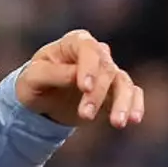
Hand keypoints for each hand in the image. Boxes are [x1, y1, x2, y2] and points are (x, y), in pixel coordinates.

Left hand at [16, 29, 144, 127]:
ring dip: (122, 103)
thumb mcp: (32, 78)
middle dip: (97, 94)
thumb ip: (53, 74)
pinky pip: (132, 93)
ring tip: (118, 123)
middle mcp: (96, 53)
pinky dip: (135, 105)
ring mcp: (108, 71)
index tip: (85, 88)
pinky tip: (134, 120)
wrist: (41, 100)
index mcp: (75, 42)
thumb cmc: (34, 82)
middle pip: (105, 70)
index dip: (89, 67)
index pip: (88, 49)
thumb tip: (75, 77)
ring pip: (123, 82)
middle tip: (84, 115)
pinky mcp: (115, 90)